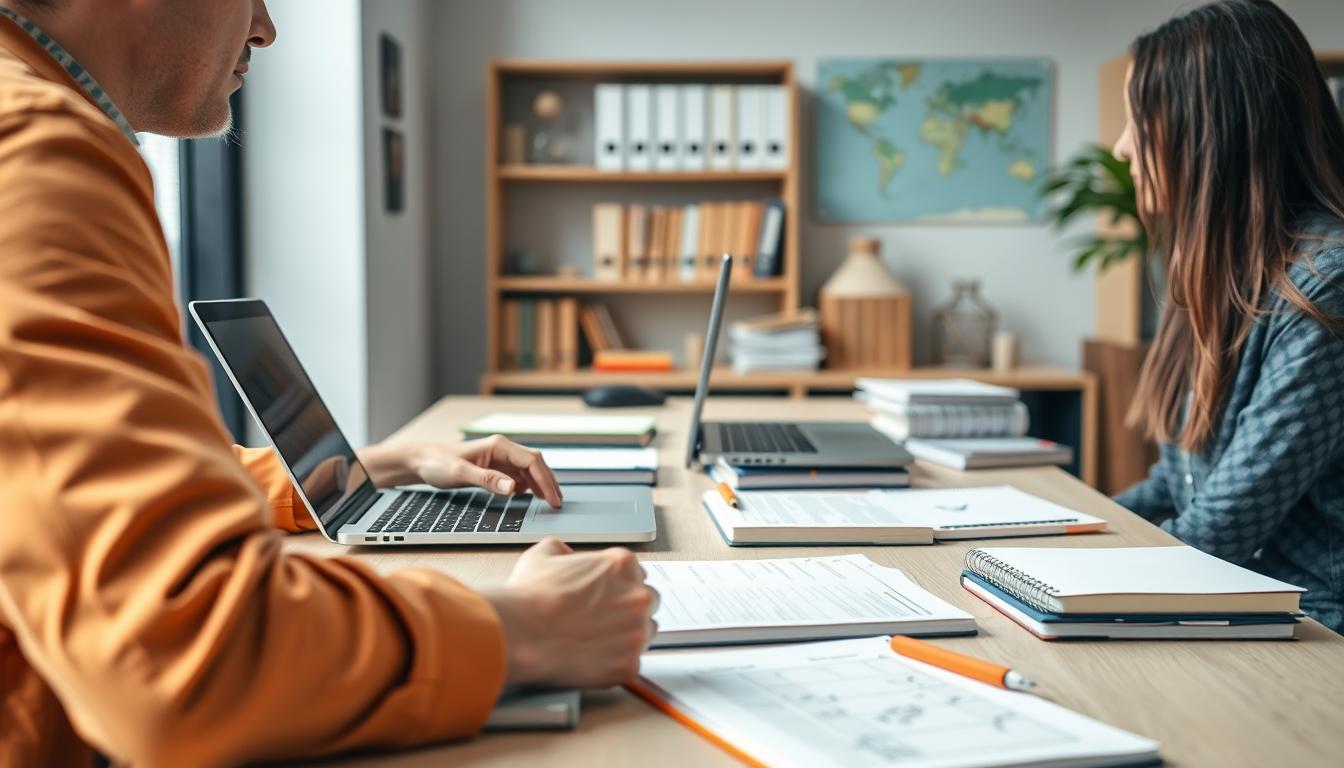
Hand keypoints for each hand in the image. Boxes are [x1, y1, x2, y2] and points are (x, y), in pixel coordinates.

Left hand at [356, 435, 562, 507]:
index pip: (532, 461)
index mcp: (499, 445)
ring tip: (550, 501)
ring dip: (541, 484)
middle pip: (535, 463)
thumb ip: (488, 480)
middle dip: (549, 482)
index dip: (546, 481)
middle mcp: (502, 449)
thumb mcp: (461, 474)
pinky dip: (528, 485)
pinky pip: (518, 474)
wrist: (421, 460)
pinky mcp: (494, 466)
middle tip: (558, 503)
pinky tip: (530, 496)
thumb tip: (514, 487)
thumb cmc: (438, 463)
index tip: (553, 500)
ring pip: (529, 469)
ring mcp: (499, 457)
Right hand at [485, 539, 658, 687]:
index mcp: (622, 565)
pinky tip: (593, 659)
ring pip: (644, 633)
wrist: (520, 633)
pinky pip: (632, 664)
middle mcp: (637, 596)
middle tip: (600, 620)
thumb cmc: (529, 597)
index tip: (604, 598)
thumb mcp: (544, 553)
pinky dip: (615, 664)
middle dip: (627, 610)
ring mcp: (636, 631)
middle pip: (646, 602)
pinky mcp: (629, 664)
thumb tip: (567, 556)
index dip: (617, 587)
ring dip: (626, 636)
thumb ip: (565, 550)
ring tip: (595, 641)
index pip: (636, 574)